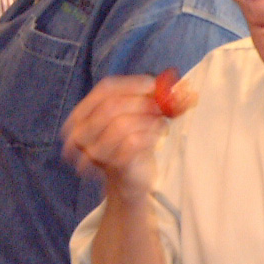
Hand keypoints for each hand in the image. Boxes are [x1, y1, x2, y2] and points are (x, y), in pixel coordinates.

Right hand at [61, 75, 166, 196]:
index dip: (130, 84)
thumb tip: (181, 88)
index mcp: (84, 113)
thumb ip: (153, 99)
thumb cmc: (133, 142)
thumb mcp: (139, 117)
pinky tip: (157, 139)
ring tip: (161, 124)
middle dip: (141, 103)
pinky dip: (150, 136)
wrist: (130, 179)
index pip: (104, 89)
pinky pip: (132, 143)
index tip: (153, 84)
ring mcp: (94, 150)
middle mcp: (82, 131)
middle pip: (110, 106)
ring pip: (121, 125)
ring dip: (147, 121)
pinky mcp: (111, 164)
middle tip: (161, 105)